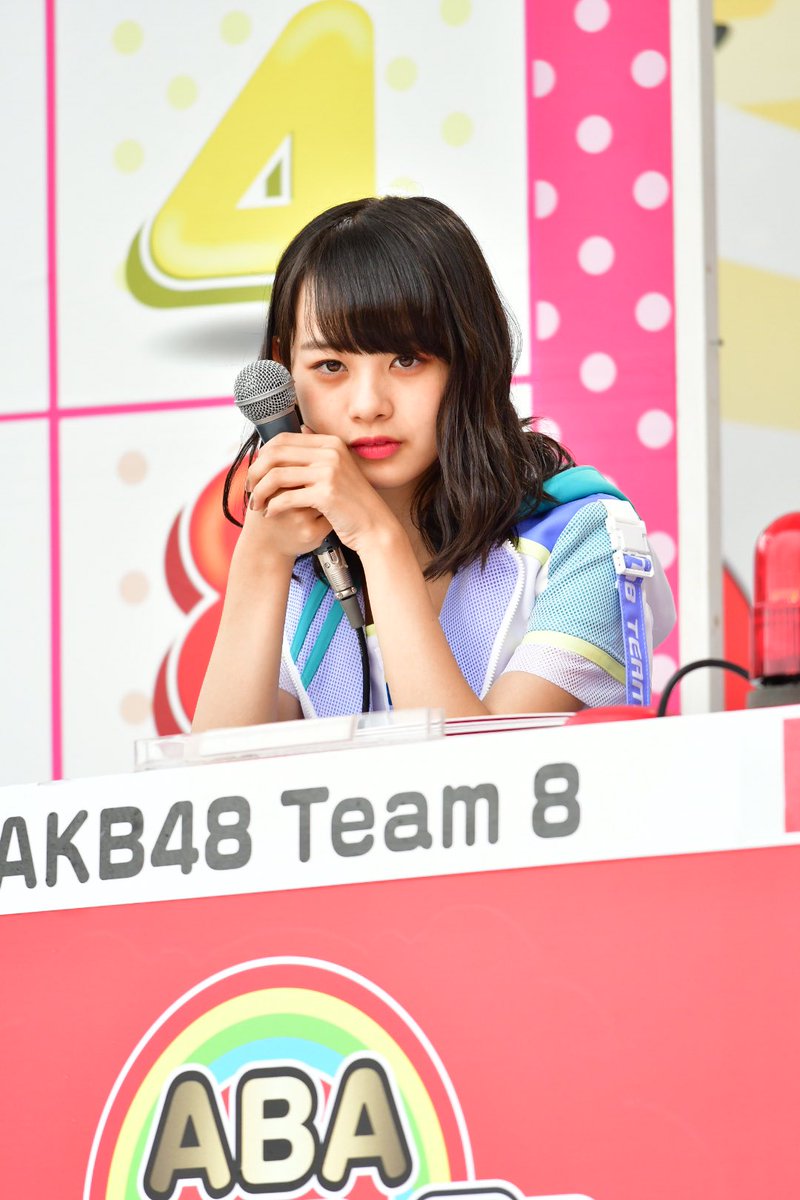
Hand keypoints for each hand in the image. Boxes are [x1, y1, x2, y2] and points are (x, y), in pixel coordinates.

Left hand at [246, 430, 397, 554]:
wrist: (374, 526)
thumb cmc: (352, 502)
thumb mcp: (339, 468)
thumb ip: (319, 449)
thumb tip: (302, 427)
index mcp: (330, 443)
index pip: (283, 440)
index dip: (262, 455)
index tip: (255, 472)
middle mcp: (330, 453)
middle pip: (275, 454)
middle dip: (256, 472)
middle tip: (249, 489)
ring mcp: (329, 472)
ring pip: (276, 476)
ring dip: (260, 491)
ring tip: (257, 504)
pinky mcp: (326, 493)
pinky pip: (286, 497)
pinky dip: (273, 506)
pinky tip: (271, 514)